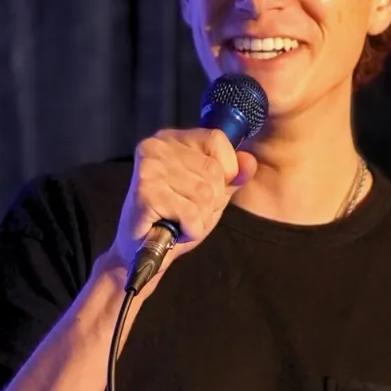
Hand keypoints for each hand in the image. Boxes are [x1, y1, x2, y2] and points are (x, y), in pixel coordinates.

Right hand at [108, 128, 257, 271]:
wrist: (140, 252)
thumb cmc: (175, 219)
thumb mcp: (212, 193)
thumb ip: (232, 177)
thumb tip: (250, 162)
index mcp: (173, 139)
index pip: (217, 139)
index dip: (226, 171)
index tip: (205, 191)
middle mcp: (158, 146)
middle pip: (213, 172)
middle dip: (211, 202)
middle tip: (188, 212)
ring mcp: (150, 168)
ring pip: (205, 195)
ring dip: (200, 219)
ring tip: (180, 222)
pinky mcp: (146, 192)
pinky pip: (191, 213)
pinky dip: (190, 230)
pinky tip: (174, 230)